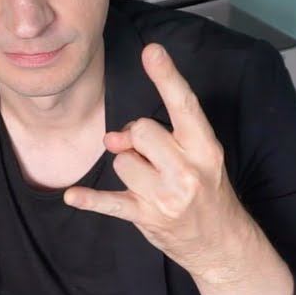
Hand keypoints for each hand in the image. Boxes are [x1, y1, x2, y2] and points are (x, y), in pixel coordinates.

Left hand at [64, 43, 250, 279]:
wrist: (222, 242)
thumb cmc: (206, 190)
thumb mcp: (196, 157)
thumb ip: (157, 137)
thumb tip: (113, 137)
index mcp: (204, 147)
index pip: (184, 105)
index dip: (166, 76)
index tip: (152, 52)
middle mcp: (187, 170)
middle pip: (141, 130)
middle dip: (137, 138)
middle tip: (150, 155)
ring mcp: (166, 196)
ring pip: (122, 161)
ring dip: (127, 167)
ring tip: (147, 181)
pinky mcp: (147, 217)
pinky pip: (110, 202)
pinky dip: (90, 200)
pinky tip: (73, 196)